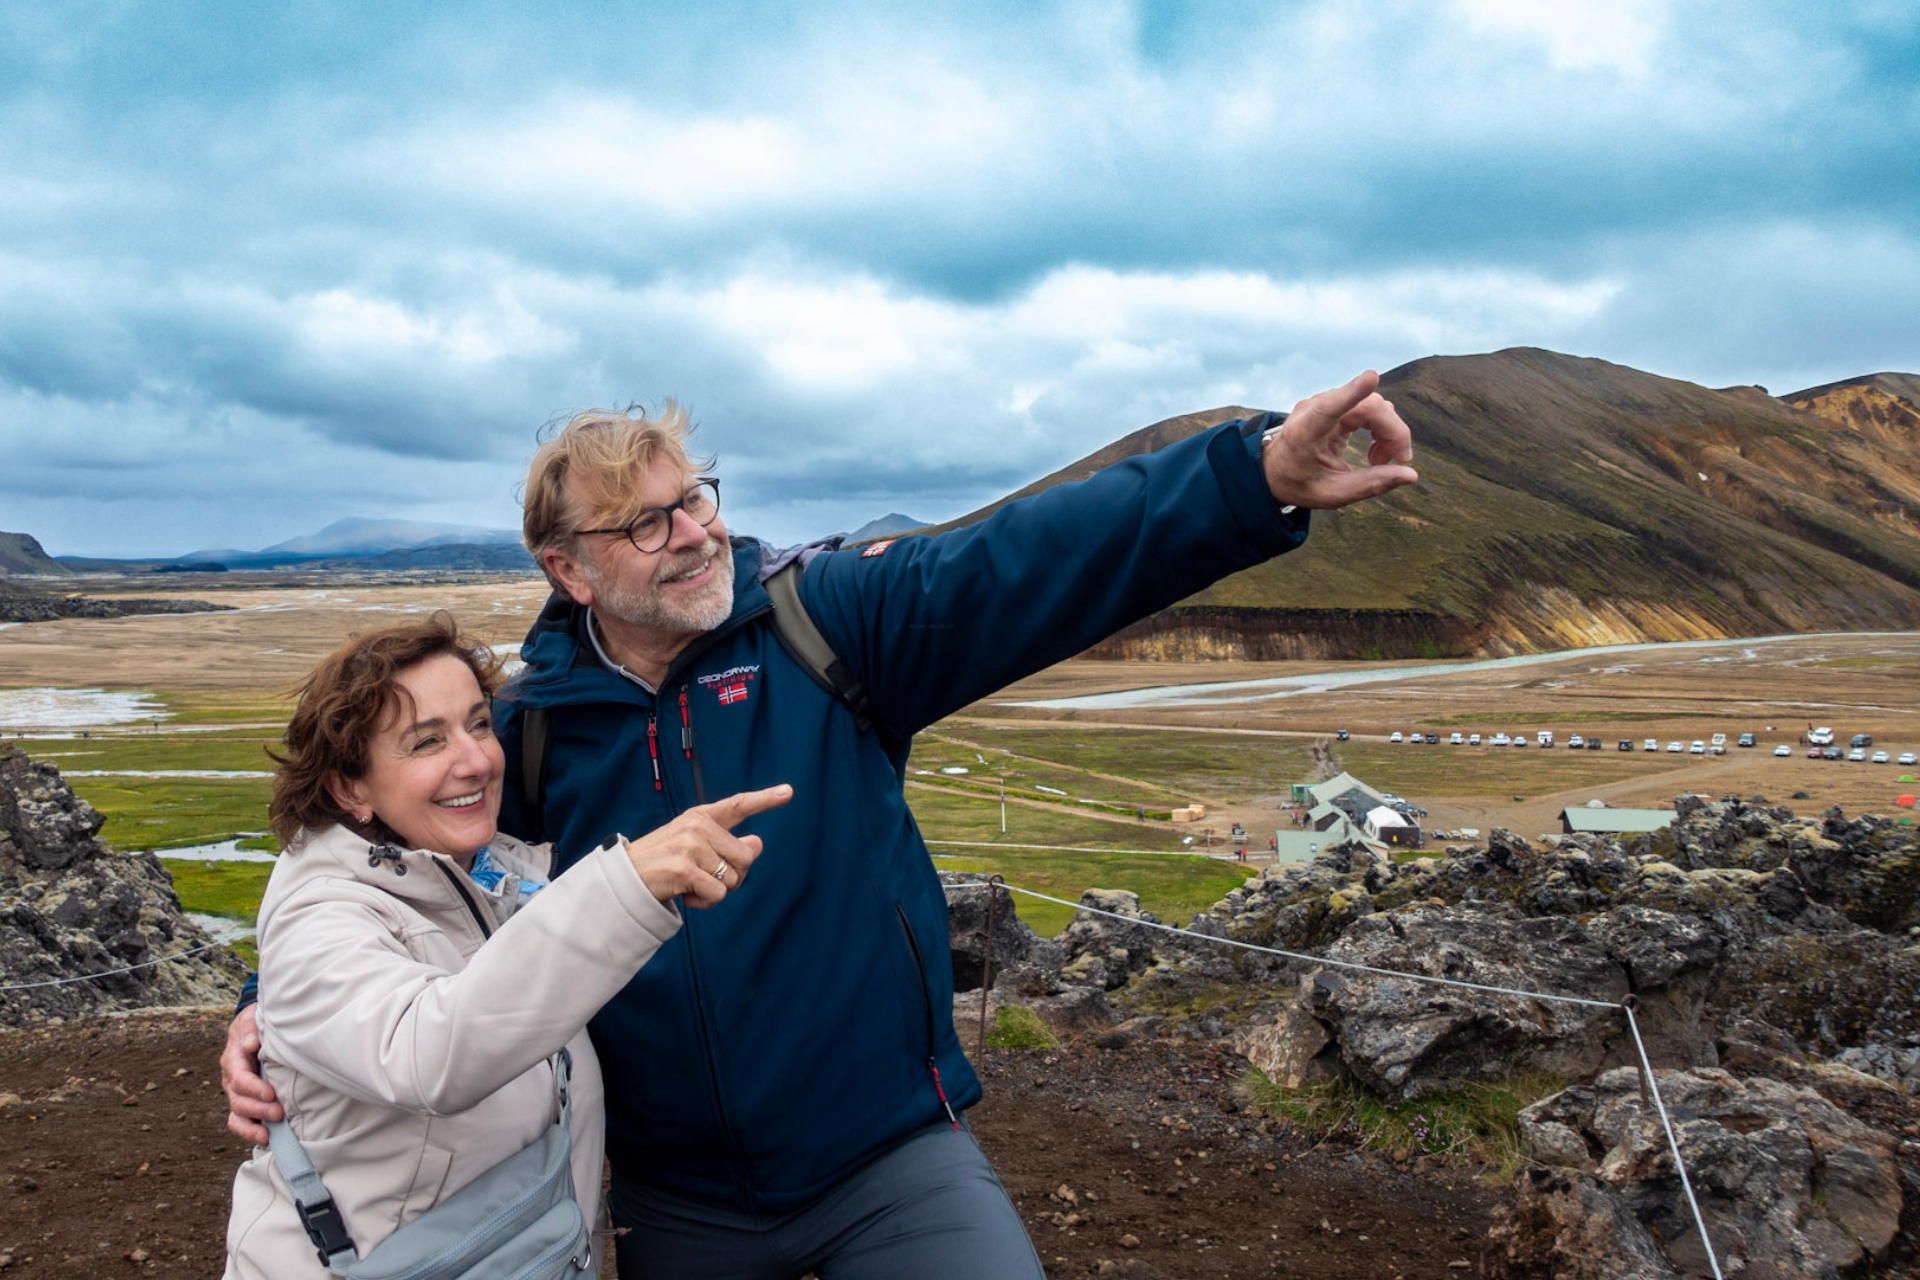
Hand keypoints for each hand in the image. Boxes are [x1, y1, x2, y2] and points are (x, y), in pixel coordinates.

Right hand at [221, 1004, 281, 1144]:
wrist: (256, 1029)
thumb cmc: (256, 1023)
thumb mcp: (251, 1018)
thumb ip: (250, 1029)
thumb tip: (251, 1043)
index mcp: (233, 1059)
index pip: (239, 1078)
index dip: (253, 1088)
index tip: (271, 1094)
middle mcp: (232, 1080)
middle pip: (238, 1101)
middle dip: (258, 1109)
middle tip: (278, 1112)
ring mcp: (238, 1094)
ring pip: (238, 1115)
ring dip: (252, 1127)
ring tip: (269, 1134)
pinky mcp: (246, 1103)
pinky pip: (241, 1122)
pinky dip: (250, 1132)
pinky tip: (266, 1139)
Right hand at [624, 784, 791, 907]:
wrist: (626, 879)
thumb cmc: (664, 862)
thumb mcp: (696, 847)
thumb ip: (727, 845)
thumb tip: (757, 844)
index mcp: (701, 816)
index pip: (738, 805)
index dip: (765, 798)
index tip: (789, 792)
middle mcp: (698, 826)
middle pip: (745, 858)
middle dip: (732, 875)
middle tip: (705, 875)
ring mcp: (691, 846)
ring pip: (732, 879)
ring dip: (715, 890)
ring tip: (690, 883)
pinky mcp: (685, 868)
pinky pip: (718, 894)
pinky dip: (705, 901)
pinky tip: (686, 893)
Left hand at [1263, 370, 1418, 508]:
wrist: (1275, 469)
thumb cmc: (1300, 483)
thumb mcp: (1333, 494)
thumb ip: (1370, 485)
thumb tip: (1411, 476)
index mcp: (1305, 433)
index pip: (1329, 407)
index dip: (1353, 392)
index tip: (1372, 377)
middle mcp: (1314, 409)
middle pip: (1369, 406)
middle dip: (1393, 432)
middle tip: (1399, 461)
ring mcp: (1326, 402)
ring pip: (1374, 404)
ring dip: (1388, 432)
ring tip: (1381, 462)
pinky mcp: (1337, 402)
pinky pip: (1370, 407)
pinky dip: (1382, 428)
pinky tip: (1377, 452)